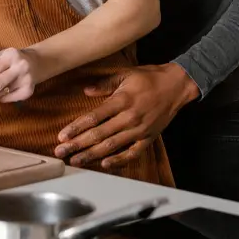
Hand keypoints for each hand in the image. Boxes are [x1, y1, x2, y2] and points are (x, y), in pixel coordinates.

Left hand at [0, 48, 41, 102]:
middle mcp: (20, 66)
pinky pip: (10, 99)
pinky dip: (2, 98)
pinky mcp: (29, 91)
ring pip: (3, 93)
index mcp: (10, 55)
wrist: (37, 62)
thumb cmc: (14, 60)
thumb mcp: (1, 56)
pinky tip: (1, 94)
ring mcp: (26, 79)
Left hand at [54, 63, 199, 168]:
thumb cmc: (149, 77)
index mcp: (122, 100)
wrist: (177, 85)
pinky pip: (132, 153)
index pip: (94, 117)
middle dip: (77, 145)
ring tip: (76, 161)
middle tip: (61, 152)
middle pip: (98, 135)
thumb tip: (86, 91)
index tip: (62, 135)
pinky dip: (119, 161)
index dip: (76, 128)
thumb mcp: (125, 74)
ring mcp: (139, 130)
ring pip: (112, 146)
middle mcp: (129, 117)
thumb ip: (105, 84)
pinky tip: (105, 165)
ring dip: (92, 155)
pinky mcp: (149, 138)